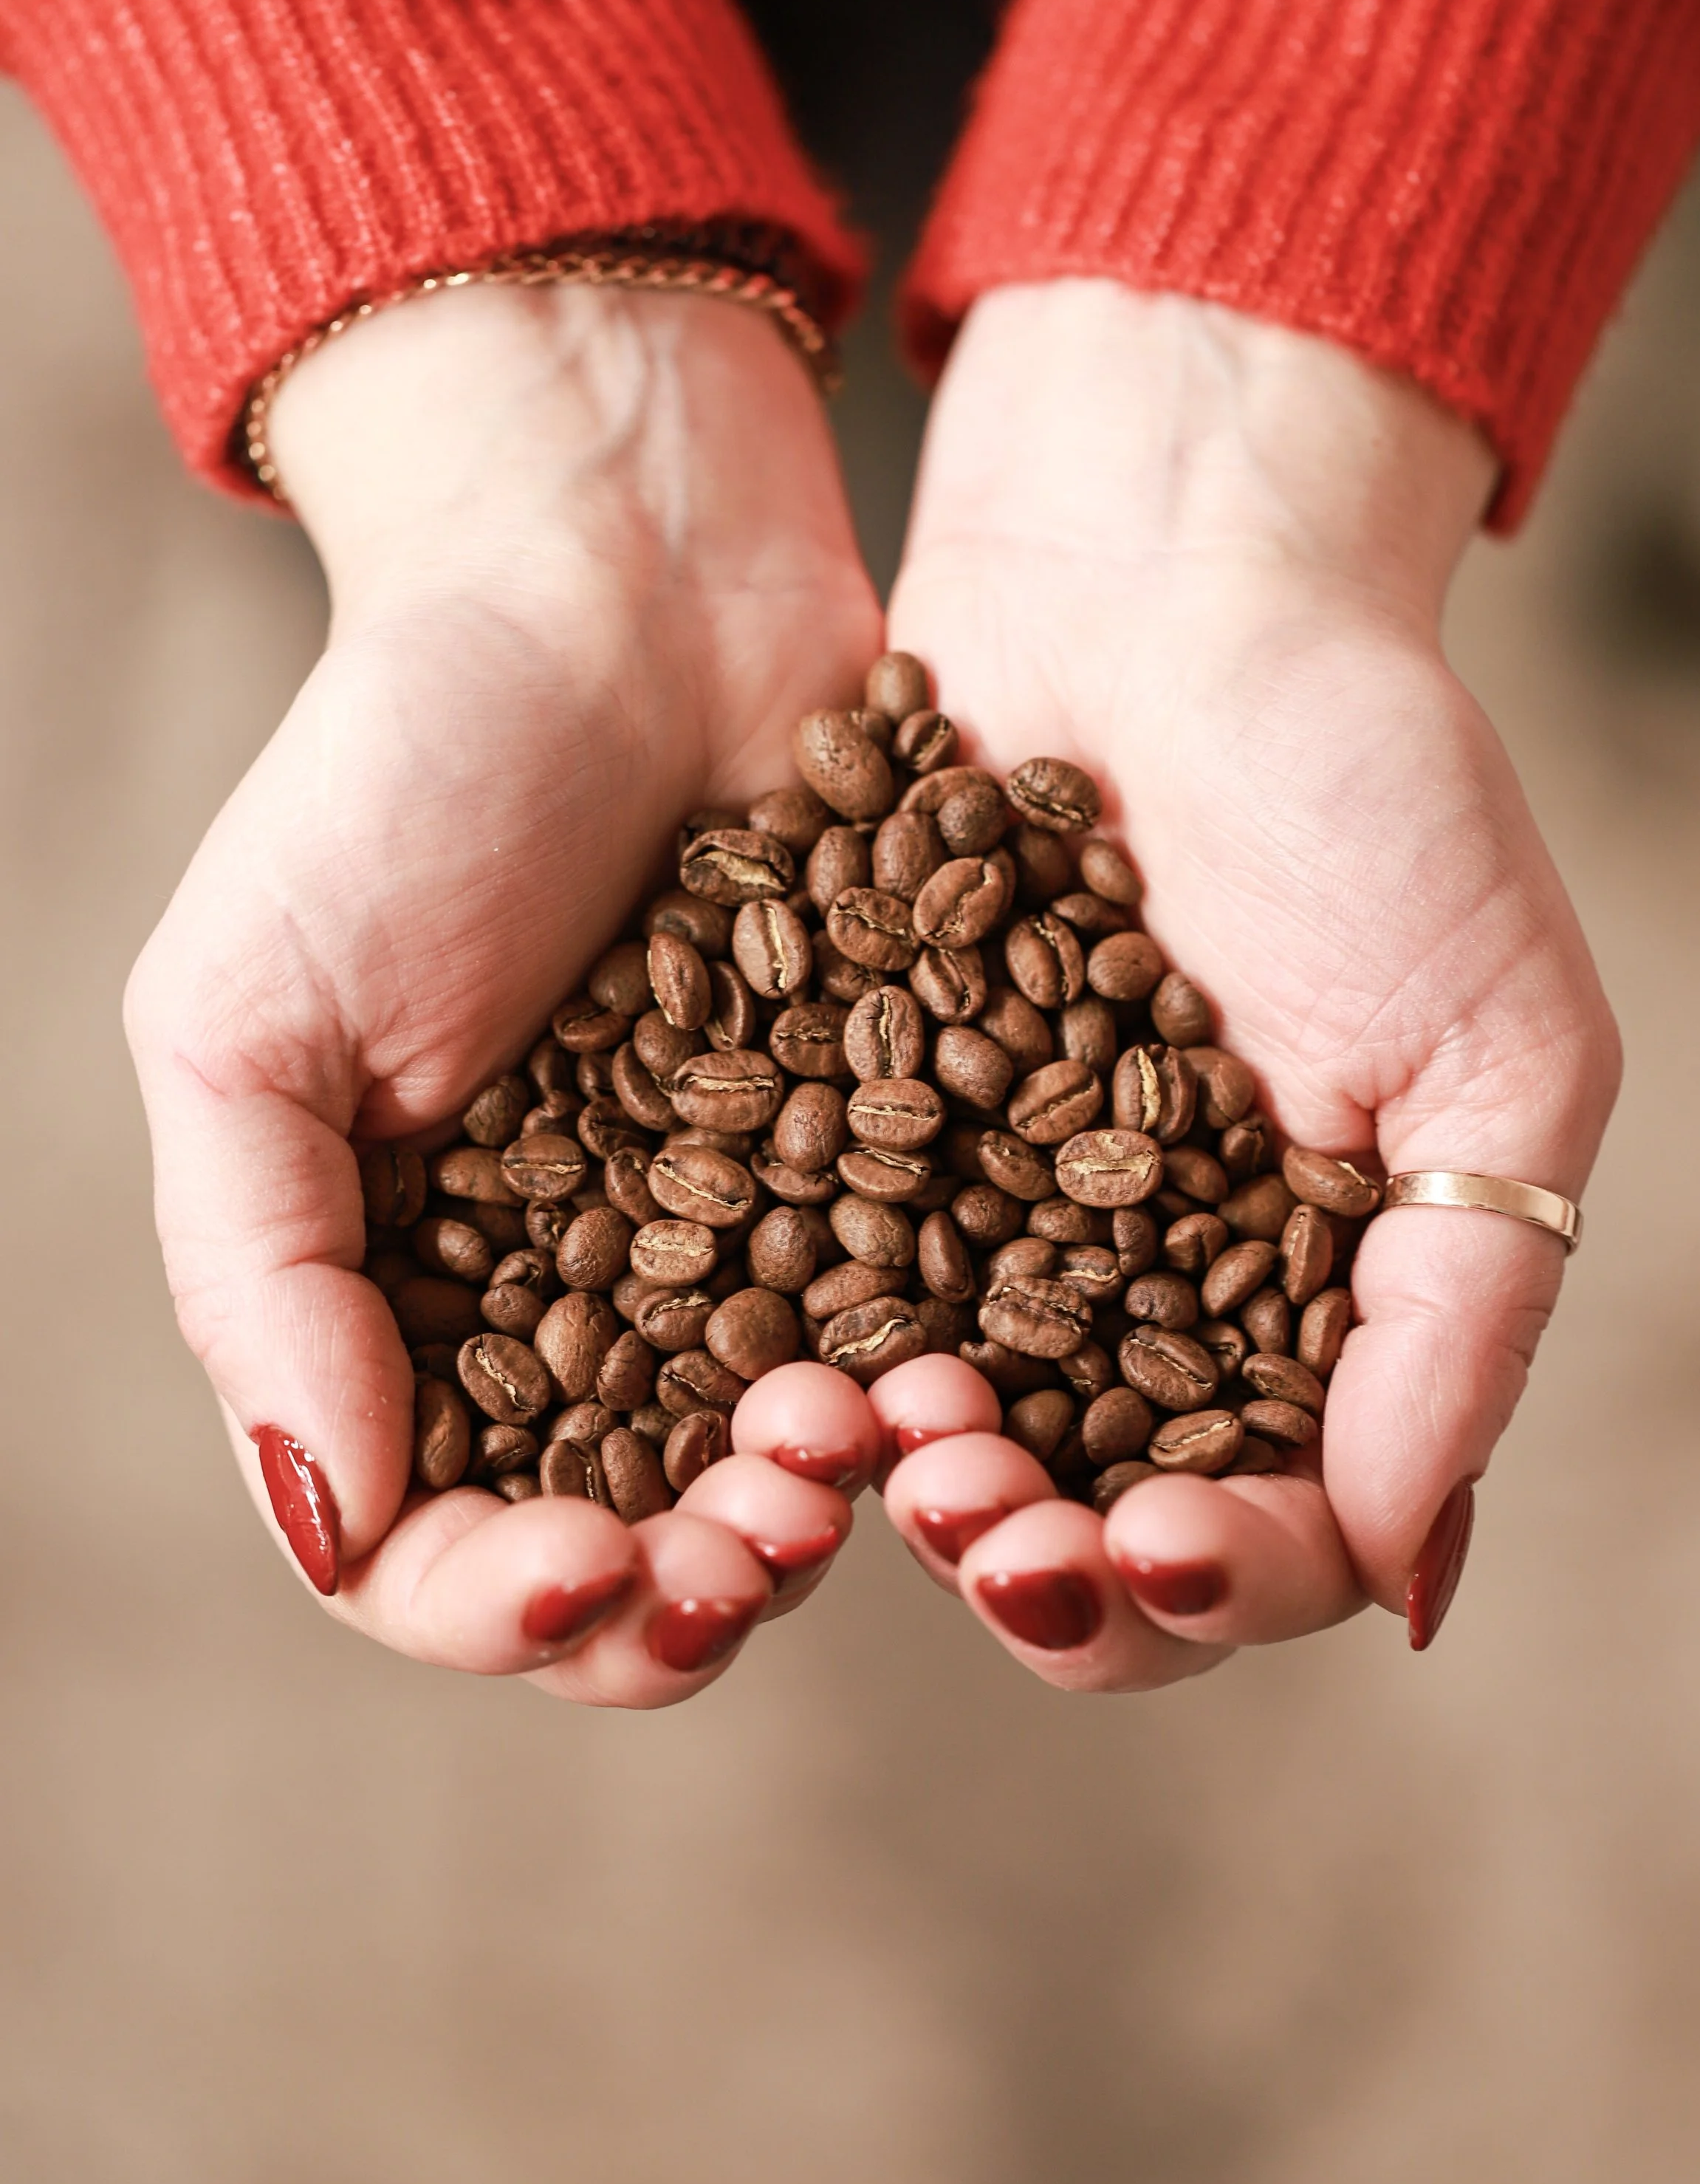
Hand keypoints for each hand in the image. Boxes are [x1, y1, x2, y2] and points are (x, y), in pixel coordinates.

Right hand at [126, 283, 890, 1699]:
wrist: (627, 578)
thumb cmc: (398, 774)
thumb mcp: (248, 1013)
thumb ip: (259, 1272)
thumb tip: (332, 1515)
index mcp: (397, 1305)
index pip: (423, 1547)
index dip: (498, 1605)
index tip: (580, 1573)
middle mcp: (573, 1313)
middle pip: (624, 1556)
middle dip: (685, 1594)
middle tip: (759, 1538)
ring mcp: (741, 1256)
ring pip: (781, 1480)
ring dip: (820, 1514)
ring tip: (860, 1452)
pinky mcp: (888, 1178)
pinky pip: (920, 1335)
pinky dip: (941, 1392)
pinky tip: (968, 1379)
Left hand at [878, 281, 1620, 1687]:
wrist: (1160, 578)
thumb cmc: (1370, 789)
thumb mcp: (1495, 1047)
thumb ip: (1465, 1313)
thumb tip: (1411, 1582)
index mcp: (1316, 1312)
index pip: (1277, 1535)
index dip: (1215, 1578)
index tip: (1150, 1543)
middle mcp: (1148, 1302)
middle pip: (1089, 1533)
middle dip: (1040, 1567)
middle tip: (984, 1525)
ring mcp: (994, 1232)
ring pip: (945, 1447)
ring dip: (912, 1489)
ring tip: (882, 1445)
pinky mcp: (861, 1144)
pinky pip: (820, 1298)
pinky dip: (803, 1357)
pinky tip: (775, 1364)